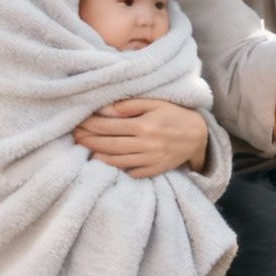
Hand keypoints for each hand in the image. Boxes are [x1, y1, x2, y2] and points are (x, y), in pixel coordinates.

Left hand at [73, 98, 207, 178]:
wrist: (199, 136)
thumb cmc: (175, 115)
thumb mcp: (155, 103)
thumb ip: (129, 105)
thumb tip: (104, 110)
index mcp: (144, 125)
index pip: (109, 125)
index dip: (91, 124)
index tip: (78, 122)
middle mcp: (145, 144)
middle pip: (109, 144)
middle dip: (89, 141)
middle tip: (75, 137)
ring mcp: (149, 160)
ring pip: (116, 161)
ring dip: (97, 157)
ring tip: (85, 151)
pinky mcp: (154, 170)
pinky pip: (130, 173)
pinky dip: (116, 169)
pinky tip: (105, 164)